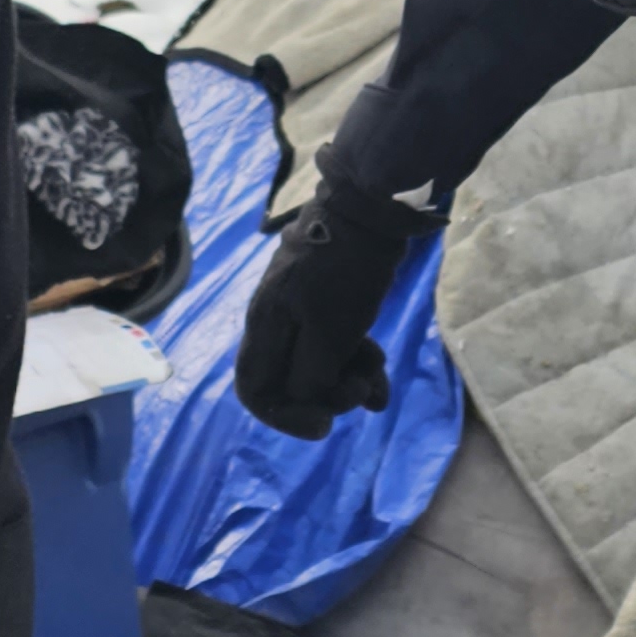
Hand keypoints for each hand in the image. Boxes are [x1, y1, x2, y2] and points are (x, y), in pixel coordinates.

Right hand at [231, 157, 428, 439]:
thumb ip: (310, 375)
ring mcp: (302, 313)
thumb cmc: (345, 271)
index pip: (254, 391)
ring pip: (319, 367)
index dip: (284, 417)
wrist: (369, 211)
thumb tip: (306, 401)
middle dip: (329, 397)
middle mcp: (276, 324)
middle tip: (362, 391)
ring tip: (379, 378)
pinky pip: (337, 348)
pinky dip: (358, 363)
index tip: (325, 425)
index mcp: (265, 328)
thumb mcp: (329, 332)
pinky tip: (381, 367)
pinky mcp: (328, 305)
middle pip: (291, 384)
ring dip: (350, 382)